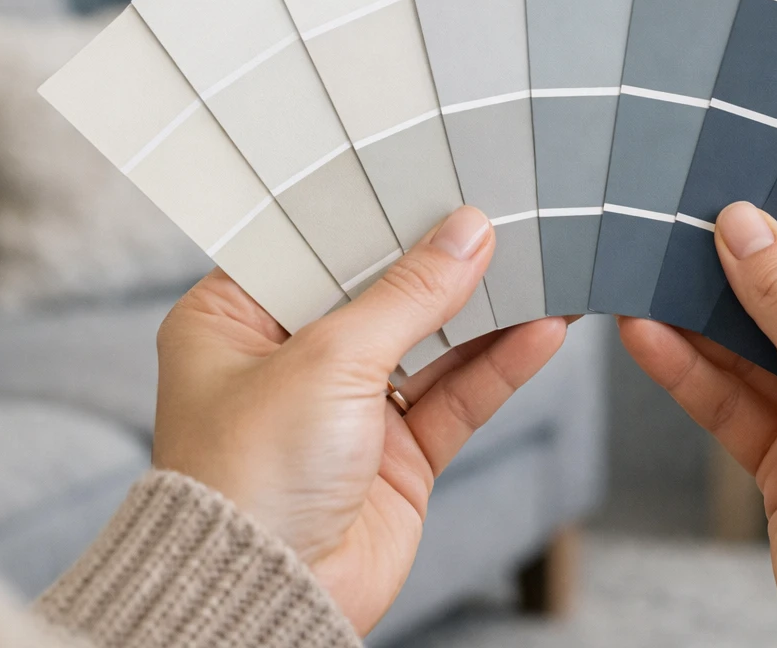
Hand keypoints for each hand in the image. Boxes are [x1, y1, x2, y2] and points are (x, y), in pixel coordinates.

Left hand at [151, 206, 566, 634]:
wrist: (267, 599)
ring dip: (484, 310)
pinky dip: (498, 366)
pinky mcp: (394, 455)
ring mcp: (345, 409)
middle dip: (440, 260)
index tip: (430, 177)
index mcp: (234, 321)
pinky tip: (542, 331)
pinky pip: (456, 396)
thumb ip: (408, 294)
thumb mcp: (328, 359)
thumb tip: (467, 234)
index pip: (312, 245)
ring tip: (541, 263)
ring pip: (429, 342)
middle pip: (379, 291)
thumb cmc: (249, 480)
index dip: (373, 213)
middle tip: (499, 214)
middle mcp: (289, 361)